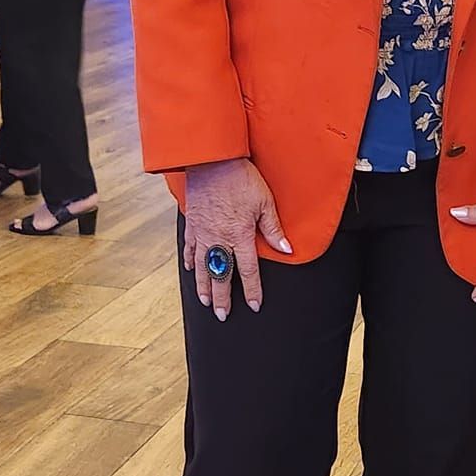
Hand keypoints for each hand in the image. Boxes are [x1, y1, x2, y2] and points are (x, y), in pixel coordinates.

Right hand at [184, 157, 291, 318]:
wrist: (212, 160)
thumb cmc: (241, 178)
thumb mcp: (265, 202)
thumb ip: (273, 230)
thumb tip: (287, 250)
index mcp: (239, 236)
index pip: (247, 270)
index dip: (252, 290)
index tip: (254, 305)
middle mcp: (218, 239)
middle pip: (221, 275)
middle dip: (222, 297)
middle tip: (222, 315)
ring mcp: (202, 232)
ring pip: (202, 266)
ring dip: (204, 285)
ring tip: (205, 301)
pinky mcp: (192, 223)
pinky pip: (189, 247)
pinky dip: (189, 260)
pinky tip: (191, 269)